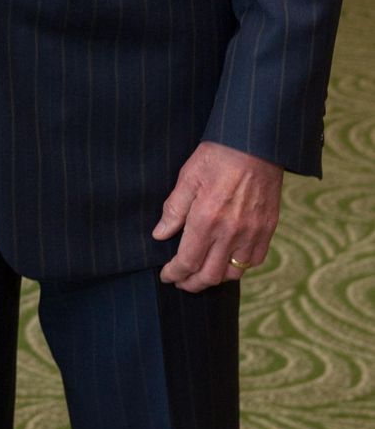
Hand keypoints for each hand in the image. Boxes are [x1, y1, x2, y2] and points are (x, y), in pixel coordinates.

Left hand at [152, 140, 282, 291]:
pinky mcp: (267, 230)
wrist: (256, 144)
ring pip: (233, 273)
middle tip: (181, 281)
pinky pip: (253, 261)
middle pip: (210, 276)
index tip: (166, 275)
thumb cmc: (218, 155)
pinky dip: (238, 267)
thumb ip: (174, 209)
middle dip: (192, 284)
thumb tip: (160, 235)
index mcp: (207, 219)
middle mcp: (231, 232)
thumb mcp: (188, 176)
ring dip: (215, 278)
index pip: (188, 261)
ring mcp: (252, 234)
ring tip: (202, 272)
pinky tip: (228, 260)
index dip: (174, 273)